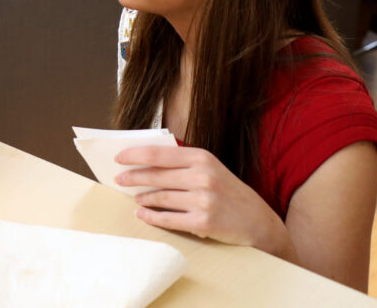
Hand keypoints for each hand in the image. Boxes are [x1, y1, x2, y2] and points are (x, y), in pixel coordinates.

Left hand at [114, 145, 291, 254]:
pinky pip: (169, 219)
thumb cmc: (227, 191)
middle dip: (133, 177)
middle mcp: (203, 177)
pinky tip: (143, 215)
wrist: (258, 221)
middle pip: (156, 176)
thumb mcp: (210, 168)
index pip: (159, 154)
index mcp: (202, 158)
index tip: (118, 157)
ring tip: (134, 198)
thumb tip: (144, 163)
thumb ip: (181, 164)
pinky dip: (152, 217)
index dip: (135, 155)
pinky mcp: (203, 223)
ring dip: (142, 198)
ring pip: (161, 198)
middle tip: (119, 179)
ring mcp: (204, 200)